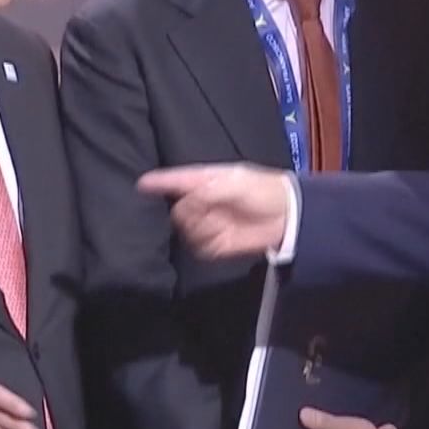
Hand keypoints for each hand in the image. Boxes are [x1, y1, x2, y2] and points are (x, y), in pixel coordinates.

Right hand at [137, 164, 290, 259]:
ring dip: (201, 228)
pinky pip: (199, 247)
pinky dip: (208, 243)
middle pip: (177, 210)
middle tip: (208, 208)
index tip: (141, 185)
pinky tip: (223, 237)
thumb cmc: (263, 190)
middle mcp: (201, 202)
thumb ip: (206, 191)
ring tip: (222, 223)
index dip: (158, 182)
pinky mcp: (215, 245)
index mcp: (205, 181)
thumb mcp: (235, 182)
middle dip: (189, 212)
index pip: (175, 180)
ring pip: (186, 230)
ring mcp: (207, 224)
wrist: (287, 217)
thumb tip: (185, 204)